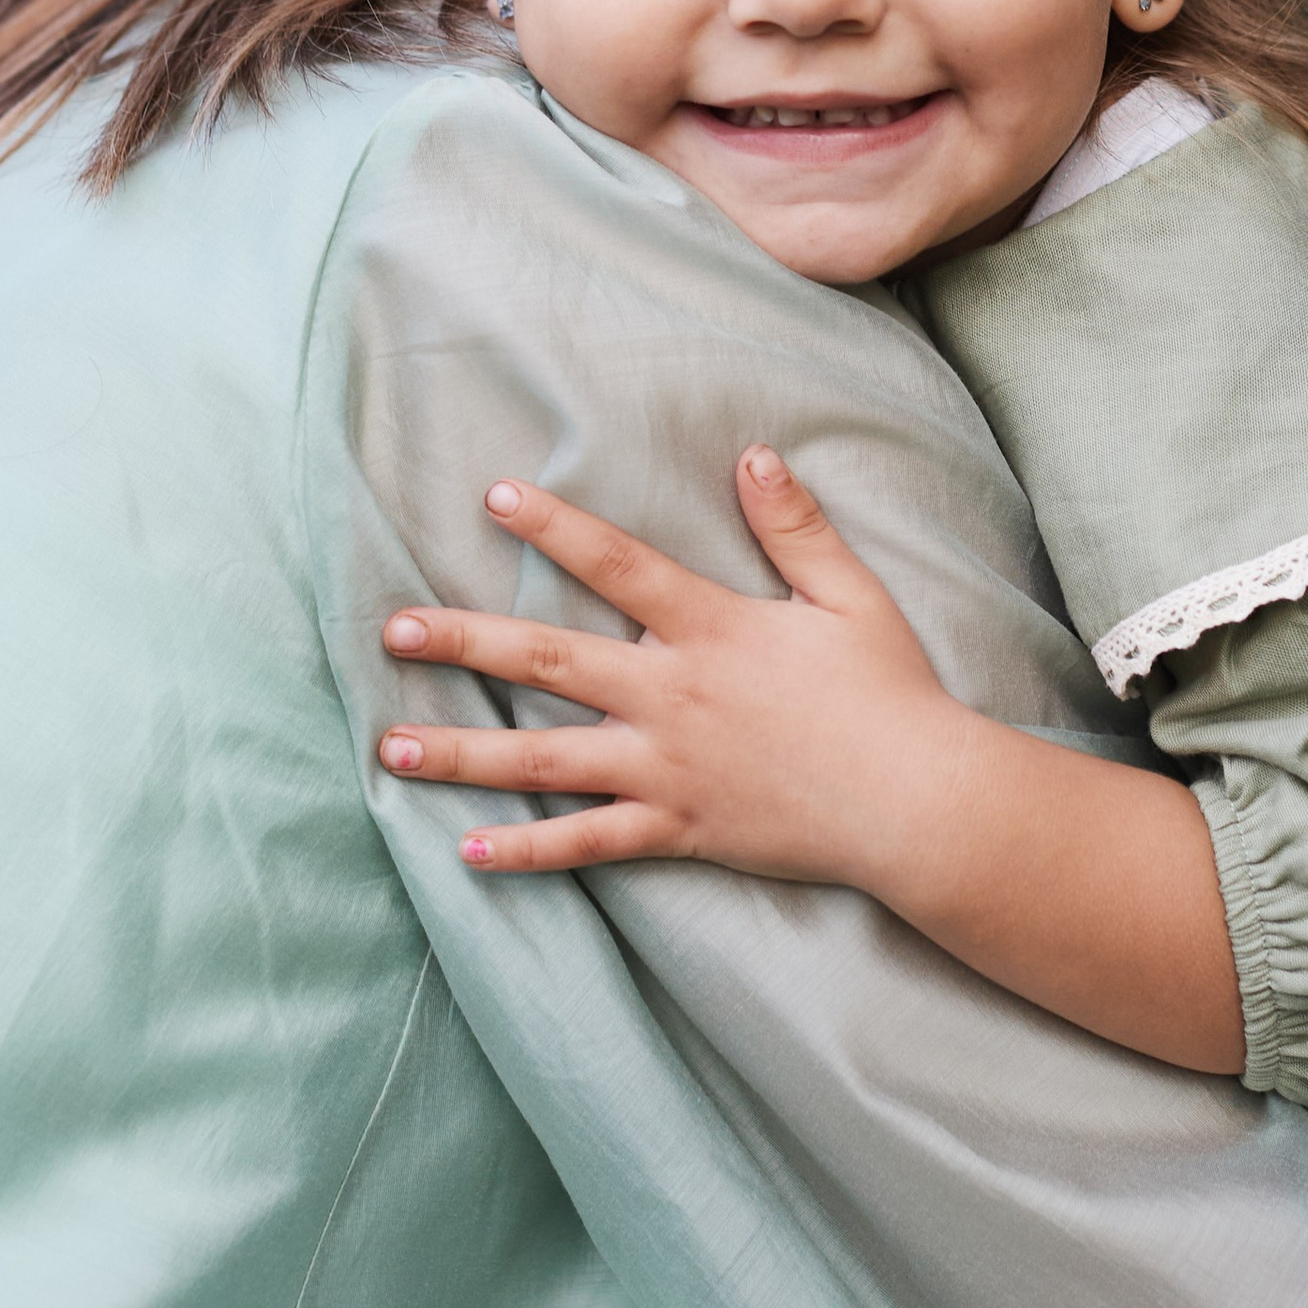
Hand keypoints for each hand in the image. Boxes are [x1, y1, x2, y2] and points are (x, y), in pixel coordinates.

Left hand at [378, 452, 1245, 1072]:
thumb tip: (755, 454)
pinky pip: (588, 842)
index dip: (555, 527)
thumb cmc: (891, 696)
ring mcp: (667, 768)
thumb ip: (796, 527)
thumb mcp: (850, 597)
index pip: (617, 565)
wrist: (915, 803)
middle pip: (549, 658)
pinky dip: (527, 850)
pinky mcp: (677, 828)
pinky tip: (468, 852)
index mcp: (712, 629)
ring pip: (545, 758)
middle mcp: (672, 695)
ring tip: (391, 745)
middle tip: (393, 628)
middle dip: (465, 640)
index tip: (493, 497)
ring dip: (464, 751)